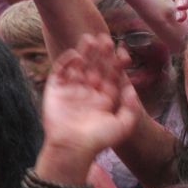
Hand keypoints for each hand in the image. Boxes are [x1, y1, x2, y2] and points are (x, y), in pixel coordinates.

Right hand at [41, 37, 139, 161]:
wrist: (71, 148)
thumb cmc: (97, 140)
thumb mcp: (122, 126)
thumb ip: (131, 107)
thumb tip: (132, 88)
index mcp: (105, 98)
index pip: (112, 75)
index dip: (117, 63)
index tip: (123, 51)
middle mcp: (89, 92)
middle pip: (96, 67)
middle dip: (101, 54)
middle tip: (105, 39)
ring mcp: (72, 90)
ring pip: (79, 66)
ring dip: (84, 53)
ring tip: (90, 39)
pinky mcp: (56, 90)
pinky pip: (60, 72)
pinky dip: (66, 62)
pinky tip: (75, 55)